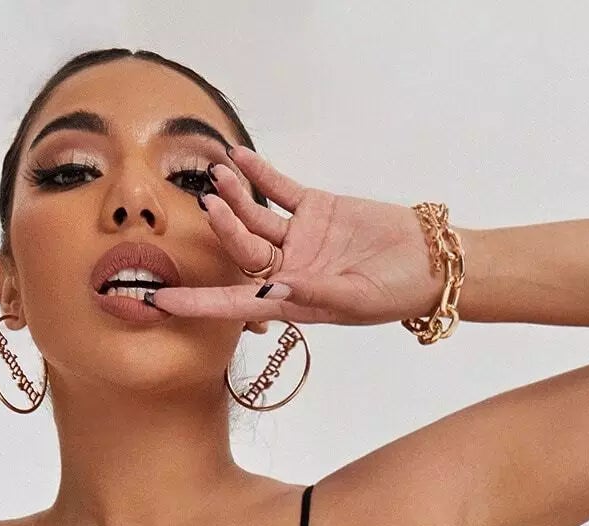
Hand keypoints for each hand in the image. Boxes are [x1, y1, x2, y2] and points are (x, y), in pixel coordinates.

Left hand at [142, 143, 444, 326]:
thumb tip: (271, 292)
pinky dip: (260, 174)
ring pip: (255, 218)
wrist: (430, 260)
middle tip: (209, 205)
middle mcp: (288, 271)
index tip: (158, 301)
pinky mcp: (316, 211)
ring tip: (218, 176)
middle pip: (242, 252)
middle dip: (224, 230)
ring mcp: (299, 239)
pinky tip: (238, 158)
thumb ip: (312, 293)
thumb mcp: (353, 299)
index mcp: (291, 302)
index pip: (233, 303)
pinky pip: (279, 190)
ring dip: (235, 198)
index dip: (195, 303)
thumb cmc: (394, 292)